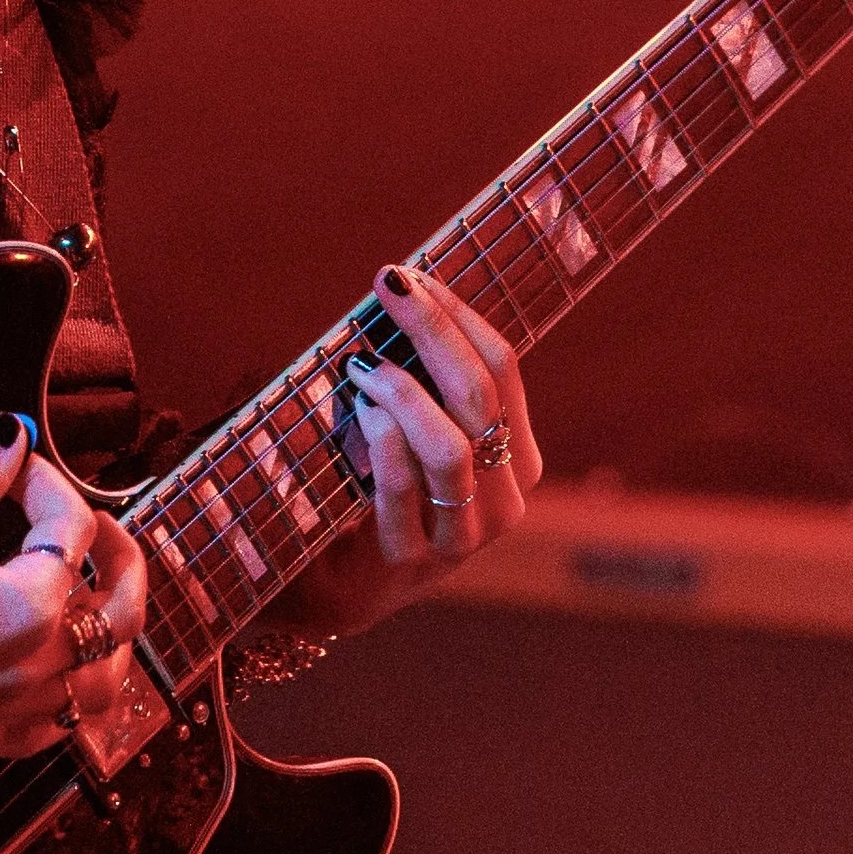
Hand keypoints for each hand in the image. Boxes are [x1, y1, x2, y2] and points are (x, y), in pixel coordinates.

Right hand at [0, 415, 149, 757]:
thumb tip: (10, 436)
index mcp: (29, 607)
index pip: (71, 531)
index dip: (49, 484)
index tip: (19, 465)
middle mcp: (38, 666)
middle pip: (121, 611)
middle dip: (120, 556)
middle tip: (101, 527)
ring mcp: (19, 710)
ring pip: (105, 682)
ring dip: (114, 637)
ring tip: (101, 603)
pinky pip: (62, 726)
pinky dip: (76, 695)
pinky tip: (63, 670)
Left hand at [271, 261, 541, 642]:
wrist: (335, 580)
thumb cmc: (373, 480)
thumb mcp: (408, 422)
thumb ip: (418, 374)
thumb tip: (401, 291)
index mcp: (517, 455)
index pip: (504, 368)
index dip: (457, 314)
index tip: (410, 274)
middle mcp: (505, 500)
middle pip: (482, 397)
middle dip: (433, 332)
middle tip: (389, 287)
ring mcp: (463, 538)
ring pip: (452, 448)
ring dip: (404, 392)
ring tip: (364, 362)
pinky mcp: (412, 564)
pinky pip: (401, 491)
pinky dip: (379, 442)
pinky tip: (359, 411)